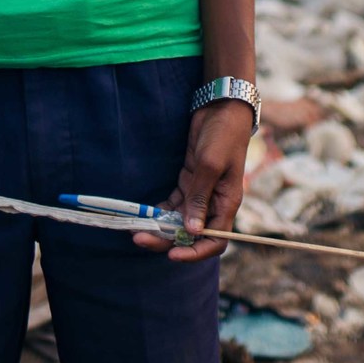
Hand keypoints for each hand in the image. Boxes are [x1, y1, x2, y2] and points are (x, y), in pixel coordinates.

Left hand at [134, 99, 252, 262]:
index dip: (195, 252)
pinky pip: (174, 204)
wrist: (221, 107)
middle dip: (167, 240)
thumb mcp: (210, 165)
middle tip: (141, 239)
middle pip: (191, 234)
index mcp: (226, 203)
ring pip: (180, 220)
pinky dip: (160, 212)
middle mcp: (214, 203)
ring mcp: (201, 193)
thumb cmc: (222, 135)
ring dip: (160, 227)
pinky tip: (144, 215)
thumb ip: (200, 197)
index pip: (215, 241)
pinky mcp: (190, 182)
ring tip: (137, 230)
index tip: (172, 254)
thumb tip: (192, 231)